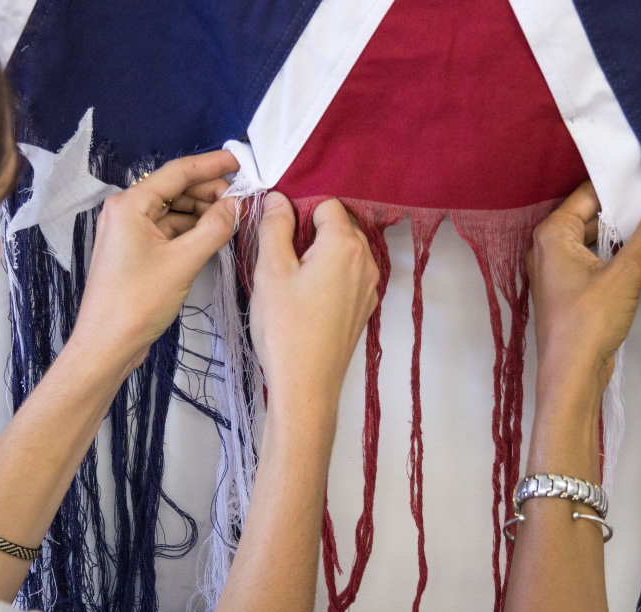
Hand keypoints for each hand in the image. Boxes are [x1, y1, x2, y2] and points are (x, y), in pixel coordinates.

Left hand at [73, 150, 240, 377]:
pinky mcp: (137, 252)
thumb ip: (213, 229)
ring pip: (174, 211)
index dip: (211, 165)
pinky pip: (169, 231)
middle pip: (175, 190)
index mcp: (130, 205)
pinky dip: (192, 230)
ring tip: (233, 218)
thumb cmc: (136, 303)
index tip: (239, 161)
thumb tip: (235, 206)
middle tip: (242, 199)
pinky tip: (214, 236)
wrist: (108, 343)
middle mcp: (127, 212)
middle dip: (209, 191)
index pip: (177, 173)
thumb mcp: (183, 262)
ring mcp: (131, 233)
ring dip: (202, 212)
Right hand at [249, 193, 378, 411]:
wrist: (306, 384)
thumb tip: (278, 199)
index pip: (326, 203)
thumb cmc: (286, 329)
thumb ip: (275, 226)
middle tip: (281, 253)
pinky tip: (307, 295)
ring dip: (320, 252)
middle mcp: (366, 261)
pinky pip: (349, 274)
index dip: (299, 209)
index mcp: (345, 245)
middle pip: (340, 224)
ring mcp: (369, 286)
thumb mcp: (271, 270)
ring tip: (292, 276)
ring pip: (345, 250)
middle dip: (311, 229)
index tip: (278, 229)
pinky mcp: (364, 307)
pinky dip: (330, 274)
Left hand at [527, 181, 640, 399]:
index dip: (620, 188)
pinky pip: (591, 260)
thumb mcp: (626, 272)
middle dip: (624, 211)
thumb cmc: (588, 324)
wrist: (572, 374)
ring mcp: (555, 270)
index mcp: (552, 234)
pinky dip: (612, 255)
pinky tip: (639, 254)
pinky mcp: (567, 289)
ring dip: (620, 235)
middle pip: (590, 215)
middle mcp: (547, 248)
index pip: (588, 194)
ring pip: (592, 239)